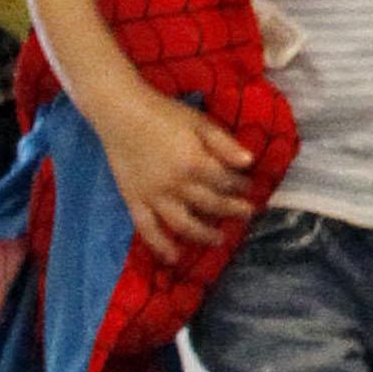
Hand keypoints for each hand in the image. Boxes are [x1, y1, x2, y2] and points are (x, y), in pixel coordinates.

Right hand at [93, 75, 255, 265]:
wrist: (122, 114)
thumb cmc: (165, 115)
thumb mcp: (200, 122)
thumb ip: (224, 144)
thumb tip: (249, 162)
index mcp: (195, 163)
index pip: (226, 182)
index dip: (241, 187)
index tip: (250, 189)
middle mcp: (176, 185)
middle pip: (210, 204)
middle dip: (232, 210)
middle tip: (246, 214)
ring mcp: (153, 196)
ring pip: (183, 223)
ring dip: (203, 235)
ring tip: (219, 239)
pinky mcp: (134, 201)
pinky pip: (147, 229)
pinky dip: (160, 246)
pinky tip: (173, 258)